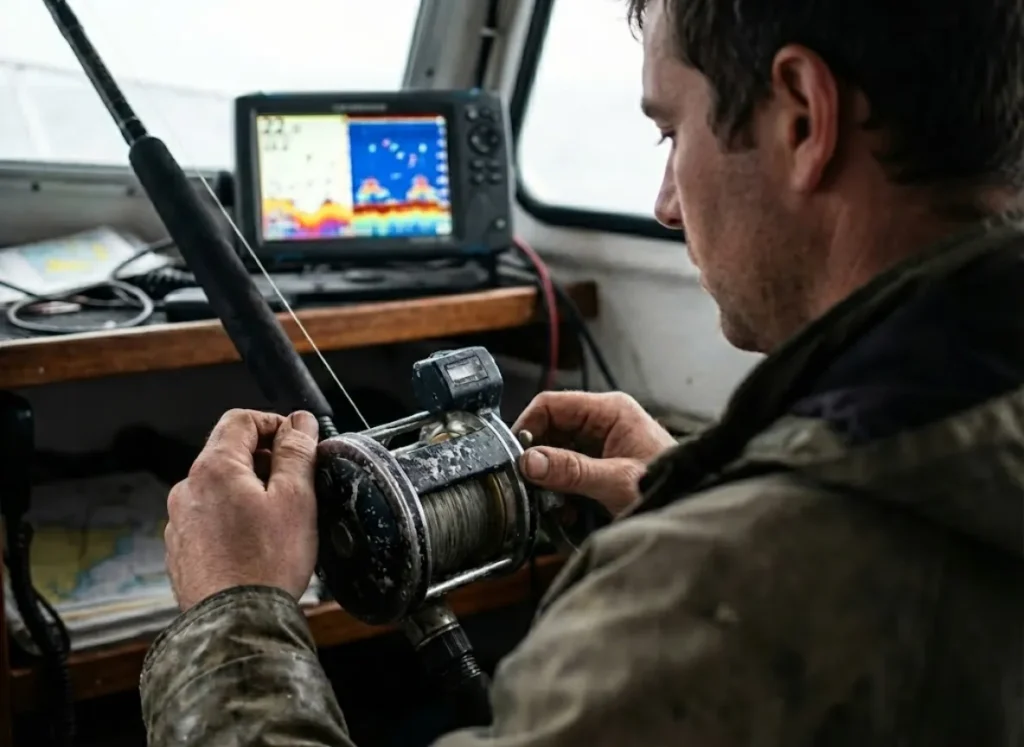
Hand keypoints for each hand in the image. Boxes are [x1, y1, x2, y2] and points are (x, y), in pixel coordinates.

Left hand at [165, 408, 319, 610]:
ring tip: (277, 523)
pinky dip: (232, 521)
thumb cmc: (266, 564)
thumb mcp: (296, 499)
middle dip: (264, 460)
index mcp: (215, 468)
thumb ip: (297, 452)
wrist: (234, 624)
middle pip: (228, 453)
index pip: (241, 420)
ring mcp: (179, 521)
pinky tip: (255, 546)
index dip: (275, 424)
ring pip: (218, 488)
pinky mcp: (180, 550)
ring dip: (247, 492)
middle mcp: (188, 489)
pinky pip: (209, 520)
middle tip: (296, 486)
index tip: (297, 443)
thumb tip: (299, 422)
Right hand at [513, 391, 675, 515]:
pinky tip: (564, 509)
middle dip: (537, 458)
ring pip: (555, 452)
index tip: (512, 456)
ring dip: (548, 478)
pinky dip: (560, 490)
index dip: (527, 426)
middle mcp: (603, 422)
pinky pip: (567, 471)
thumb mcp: (616, 481)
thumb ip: (572, 471)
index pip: (551, 404)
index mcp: (609, 411)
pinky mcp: (601, 466)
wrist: (695, 510)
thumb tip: (529, 461)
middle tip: (526, 485)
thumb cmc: (671, 487)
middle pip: (550, 429)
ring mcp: (601, 444)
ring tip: (548, 502)